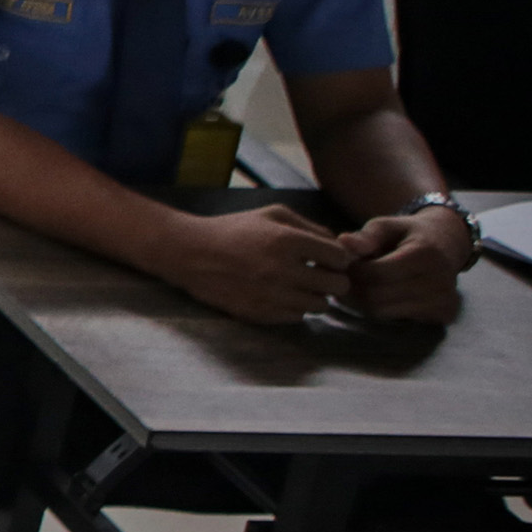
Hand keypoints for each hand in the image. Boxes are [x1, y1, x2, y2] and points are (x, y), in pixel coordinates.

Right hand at [153, 202, 363, 326]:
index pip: (340, 257)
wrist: (190, 253)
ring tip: (300, 287)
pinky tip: (282, 296)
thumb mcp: (272, 214)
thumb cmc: (233, 229)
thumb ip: (310, 227)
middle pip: (337, 286)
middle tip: (319, 275)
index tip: (328, 259)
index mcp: (288, 241)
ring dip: (315, 296)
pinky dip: (295, 308)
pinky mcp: (259, 313)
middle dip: (333, 279)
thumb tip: (338, 247)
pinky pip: (296, 317)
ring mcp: (271, 295)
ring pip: (320, 306)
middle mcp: (283, 270)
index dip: (339, 258)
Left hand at [336, 208, 470, 326]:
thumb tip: (343, 242)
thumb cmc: (409, 234)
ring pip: (383, 313)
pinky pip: (397, 320)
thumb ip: (366, 236)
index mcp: (426, 254)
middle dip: (353, 289)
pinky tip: (381, 294)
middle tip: (344, 279)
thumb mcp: (387, 226)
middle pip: (377, 297)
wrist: (448, 246)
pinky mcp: (444, 315)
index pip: (377, 274)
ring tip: (360, 285)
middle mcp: (440, 281)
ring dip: (362, 302)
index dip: (353, 271)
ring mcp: (444, 301)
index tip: (344, 265)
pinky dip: (381, 309)